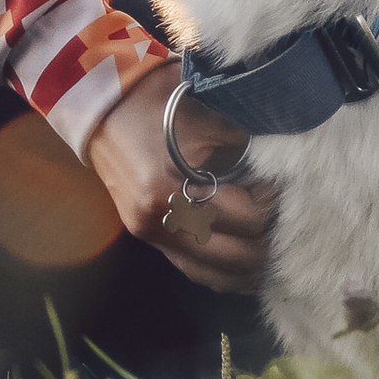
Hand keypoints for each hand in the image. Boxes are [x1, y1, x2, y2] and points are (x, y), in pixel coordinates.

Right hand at [86, 71, 271, 292]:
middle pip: (235, 256)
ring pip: (214, 274)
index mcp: (169, 192)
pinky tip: (241, 265)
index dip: (269, 204)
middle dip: (265, 239)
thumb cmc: (155, 104)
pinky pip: (192, 268)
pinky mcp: (147, 237)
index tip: (275, 188)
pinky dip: (220, 271)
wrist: (102, 106)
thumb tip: (274, 176)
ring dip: (246, 266)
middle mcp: (157, 223)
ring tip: (267, 246)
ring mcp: (149, 235)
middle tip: (276, 216)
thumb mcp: (207, 118)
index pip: (244, 219)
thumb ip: (244, 150)